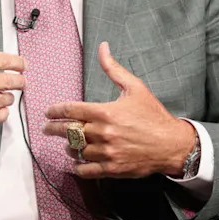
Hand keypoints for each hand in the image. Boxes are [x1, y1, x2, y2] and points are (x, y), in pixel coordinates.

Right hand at [0, 2, 25, 140]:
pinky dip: (2, 114)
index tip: (22, 64)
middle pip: (9, 81)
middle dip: (20, 80)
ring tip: (8, 94)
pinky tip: (0, 110)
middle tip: (21, 80)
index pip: (4, 60)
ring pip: (4, 100)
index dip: (19, 62)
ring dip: (10, 97)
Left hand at [44, 42, 195, 178]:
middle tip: (47, 128)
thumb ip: (113, 69)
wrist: (172, 143)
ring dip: (68, 146)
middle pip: (68, 131)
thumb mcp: (135, 87)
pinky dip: (78, 168)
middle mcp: (103, 133)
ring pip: (76, 151)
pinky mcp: (112, 168)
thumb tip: (103, 49)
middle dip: (53, 128)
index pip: (71, 110)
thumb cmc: (154, 115)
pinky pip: (87, 171)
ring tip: (66, 144)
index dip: (56, 111)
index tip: (49, 112)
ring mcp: (107, 152)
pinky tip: (75, 163)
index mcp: (105, 112)